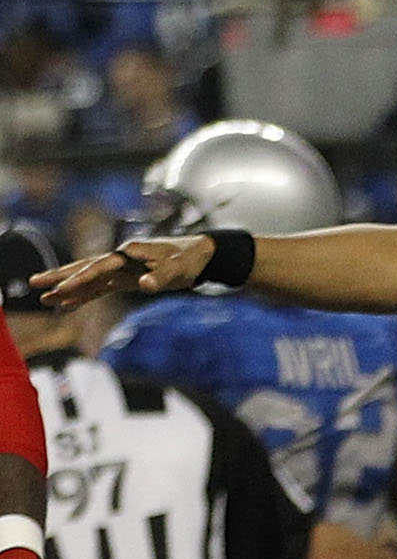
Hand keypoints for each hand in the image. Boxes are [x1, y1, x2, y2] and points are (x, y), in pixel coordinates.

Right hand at [35, 235, 211, 308]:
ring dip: (68, 288)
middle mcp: (121, 259)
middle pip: (84, 267)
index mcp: (128, 253)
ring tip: (44, 299)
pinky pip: (101, 287)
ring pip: (89, 278)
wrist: (201, 254)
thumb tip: (145, 285)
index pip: (98, 267)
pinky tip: (68, 304)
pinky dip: (85, 295)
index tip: (61, 289)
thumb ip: (161, 278)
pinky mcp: (127, 277)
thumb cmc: (189, 259)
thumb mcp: (179, 269)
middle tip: (34, 283)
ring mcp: (122, 268)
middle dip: (60, 276)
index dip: (79, 279)